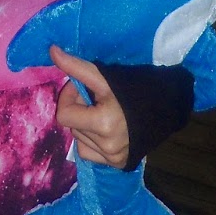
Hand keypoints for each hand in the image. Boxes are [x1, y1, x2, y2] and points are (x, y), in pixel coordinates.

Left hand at [51, 47, 129, 169]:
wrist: (164, 107)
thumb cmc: (132, 88)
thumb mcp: (104, 77)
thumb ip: (77, 67)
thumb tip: (52, 50)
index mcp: (104, 124)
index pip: (63, 115)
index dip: (68, 97)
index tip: (81, 88)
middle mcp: (107, 146)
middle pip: (71, 127)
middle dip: (78, 110)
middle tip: (95, 99)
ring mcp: (112, 158)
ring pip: (79, 140)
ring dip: (84, 125)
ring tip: (102, 113)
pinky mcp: (116, 164)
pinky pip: (88, 152)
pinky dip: (90, 140)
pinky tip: (104, 129)